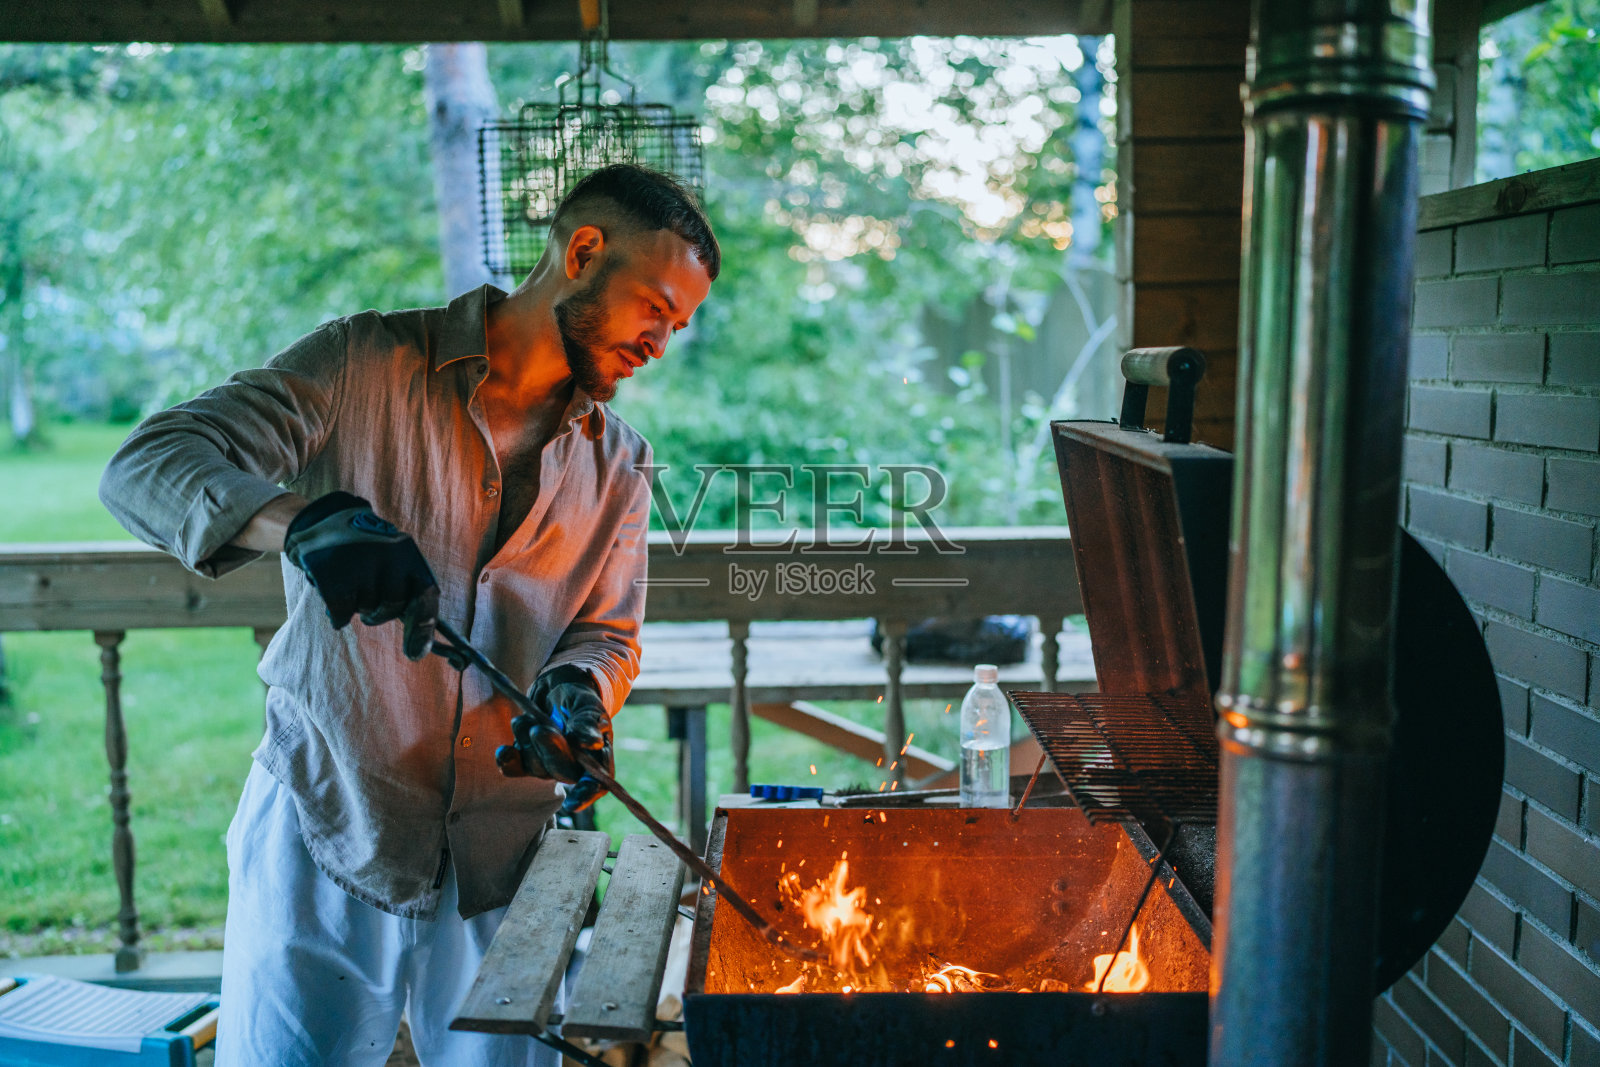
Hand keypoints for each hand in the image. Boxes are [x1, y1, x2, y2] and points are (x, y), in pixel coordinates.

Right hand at [282, 491, 438, 659]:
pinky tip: (332, 592)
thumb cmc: (366, 550)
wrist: (323, 520)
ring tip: (349, 580)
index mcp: (409, 552)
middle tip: (368, 601)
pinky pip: (341, 615)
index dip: (423, 628)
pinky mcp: (332, 574)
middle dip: (379, 612)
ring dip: (357, 605)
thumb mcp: (395, 557)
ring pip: (365, 610)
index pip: (426, 595)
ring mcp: (359, 564)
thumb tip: (420, 644)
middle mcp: (388, 556)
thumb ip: (408, 590)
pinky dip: (337, 614)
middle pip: (391, 608)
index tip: (415, 654)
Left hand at [494, 665, 613, 812]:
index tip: (573, 804)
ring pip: (535, 767)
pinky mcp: (527, 759)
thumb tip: (592, 743)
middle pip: (561, 773)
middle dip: (548, 752)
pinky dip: (507, 759)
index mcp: (597, 757)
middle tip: (540, 729)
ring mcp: (548, 765)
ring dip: (527, 741)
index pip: (595, 784)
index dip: (585, 795)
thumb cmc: (579, 698)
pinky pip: (514, 768)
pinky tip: (504, 750)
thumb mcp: (587, 704)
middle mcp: (573, 766)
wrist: (557, 688)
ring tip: (527, 718)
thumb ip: (588, 722)